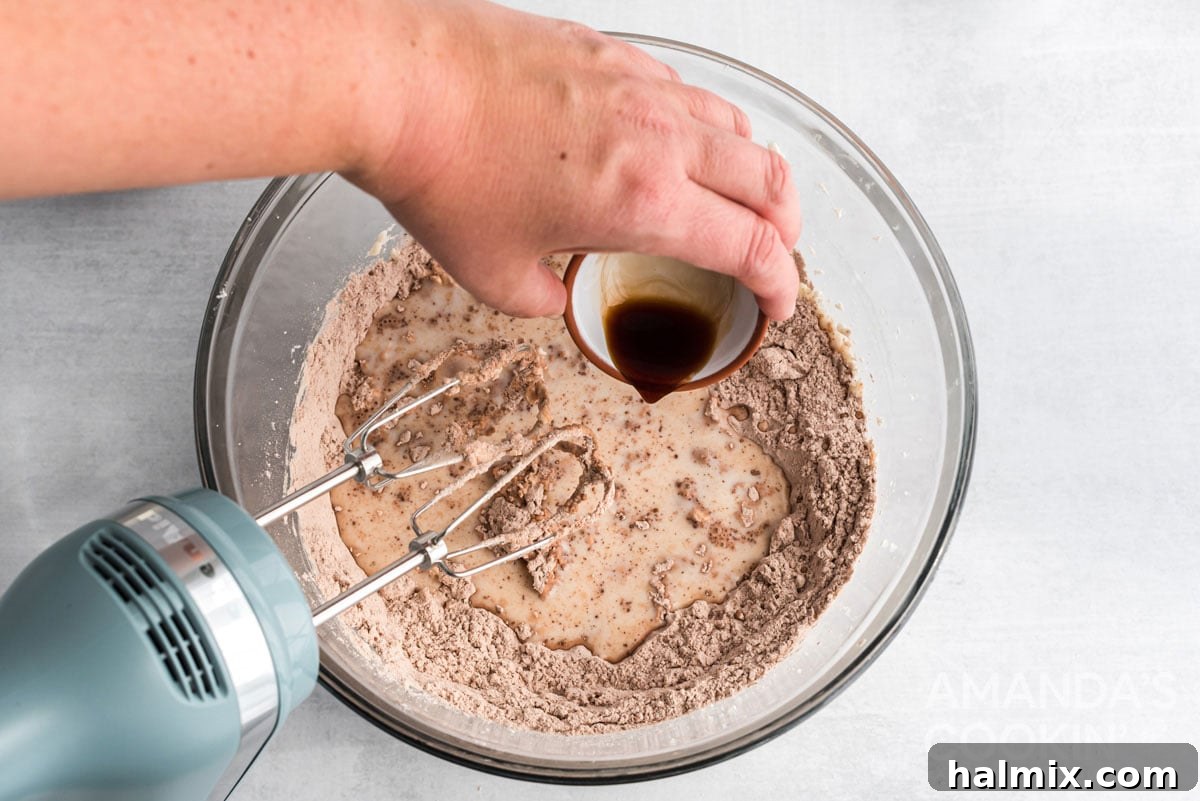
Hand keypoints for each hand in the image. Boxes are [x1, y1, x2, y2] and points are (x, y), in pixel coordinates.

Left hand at [348, 1, 801, 318]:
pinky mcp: (612, 50)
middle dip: (786, 229)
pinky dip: (705, 126)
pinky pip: (688, 89)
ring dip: (754, 173)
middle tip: (774, 255)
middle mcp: (659, 138)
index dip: (780, 284)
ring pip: (737, 126)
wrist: (400, 82)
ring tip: (737, 200)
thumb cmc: (441, 173)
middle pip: (770, 180)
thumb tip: (558, 296)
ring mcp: (640, 84)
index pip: (752, 247)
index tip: (776, 304)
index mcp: (644, 203)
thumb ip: (545, 299)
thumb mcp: (494, 275)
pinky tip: (675, 142)